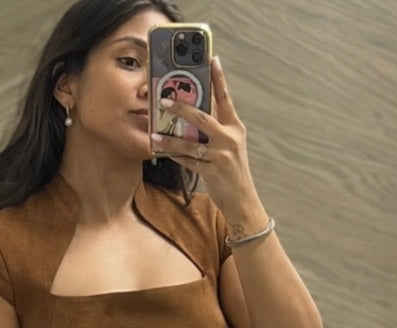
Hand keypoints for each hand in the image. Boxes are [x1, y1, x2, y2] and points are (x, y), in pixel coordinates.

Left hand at [149, 55, 258, 218]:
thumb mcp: (229, 147)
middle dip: (182, 107)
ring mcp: (221, 155)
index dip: (218, 78)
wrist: (242, 201)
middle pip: (202, 117)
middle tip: (165, 99)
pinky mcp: (212, 171)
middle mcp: (229, 138)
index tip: (211, 59)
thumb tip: (192, 115)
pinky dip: (174, 155)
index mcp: (235, 127)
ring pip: (190, 142)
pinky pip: (188, 160)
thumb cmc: (231, 172)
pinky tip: (162, 151)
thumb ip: (215, 130)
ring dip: (170, 137)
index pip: (225, 98)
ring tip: (154, 133)